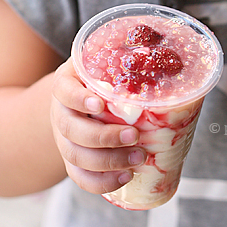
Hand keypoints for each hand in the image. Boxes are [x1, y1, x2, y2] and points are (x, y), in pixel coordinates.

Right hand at [51, 57, 145, 193]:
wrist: (74, 100)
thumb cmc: (98, 77)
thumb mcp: (104, 60)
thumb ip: (124, 54)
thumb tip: (165, 44)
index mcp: (67, 84)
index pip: (64, 90)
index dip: (79, 98)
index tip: (100, 103)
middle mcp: (61, 113)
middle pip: (71, 130)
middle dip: (104, 137)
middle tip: (134, 135)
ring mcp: (64, 139)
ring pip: (76, 156)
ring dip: (108, 161)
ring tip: (138, 158)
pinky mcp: (72, 160)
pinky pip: (80, 177)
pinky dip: (101, 182)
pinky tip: (125, 178)